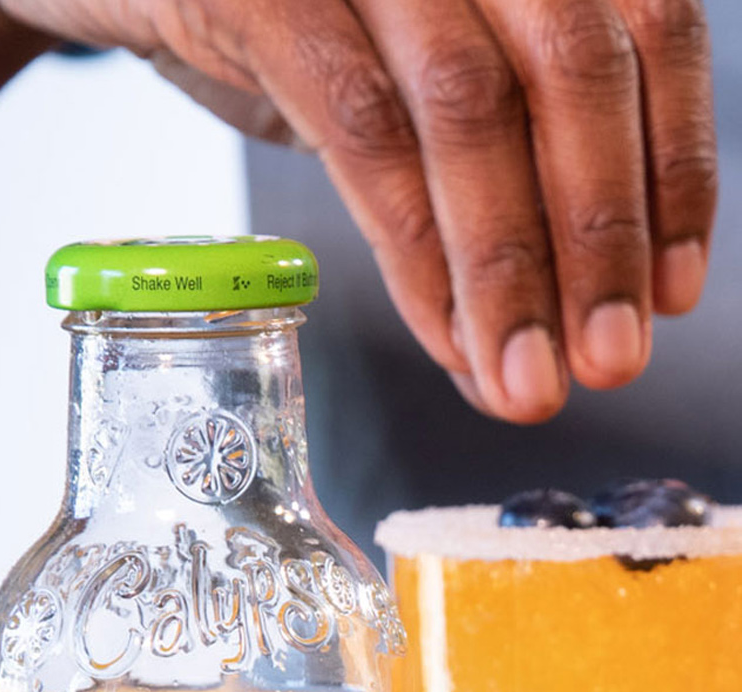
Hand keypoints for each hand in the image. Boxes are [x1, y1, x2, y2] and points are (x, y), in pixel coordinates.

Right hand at [4, 0, 717, 421]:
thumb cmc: (283, 15)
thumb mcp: (411, 47)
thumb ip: (498, 124)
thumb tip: (580, 285)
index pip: (644, 23)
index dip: (674, 162)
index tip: (678, 291)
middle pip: (573, 68)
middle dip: (601, 235)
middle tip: (610, 364)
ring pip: (470, 111)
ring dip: (511, 269)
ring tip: (528, 385)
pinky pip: (364, 140)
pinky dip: (416, 256)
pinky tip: (447, 341)